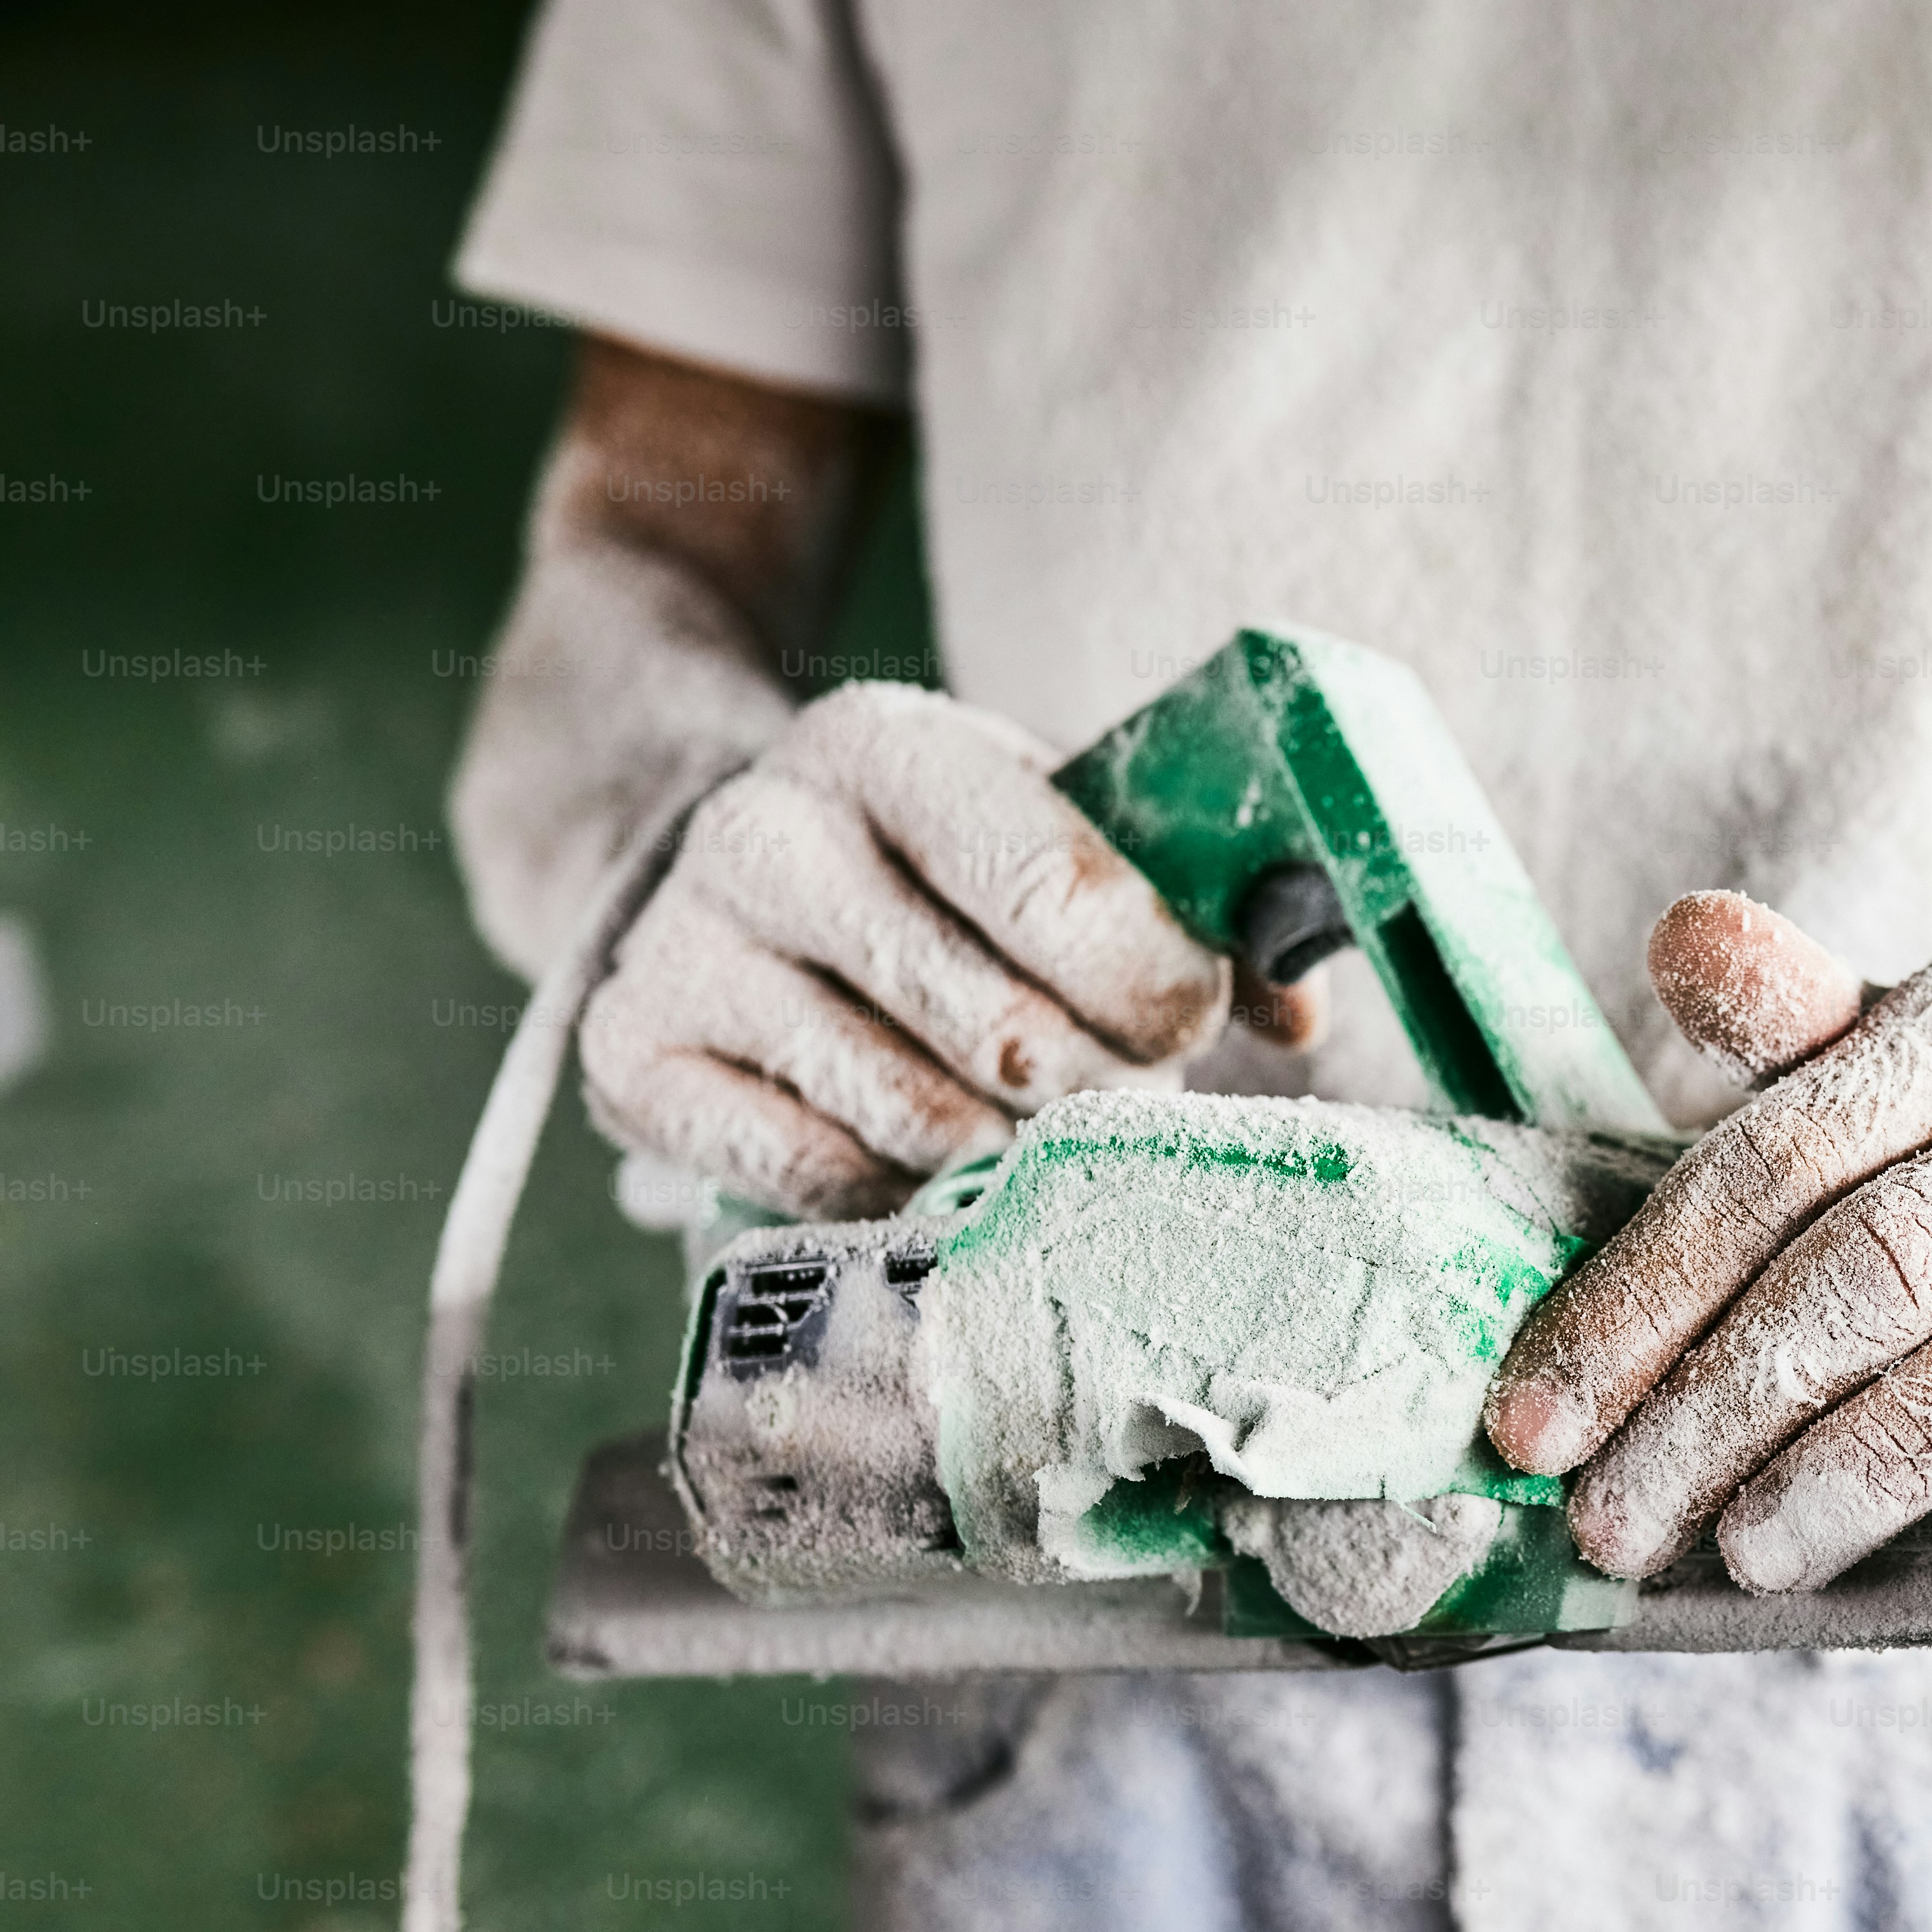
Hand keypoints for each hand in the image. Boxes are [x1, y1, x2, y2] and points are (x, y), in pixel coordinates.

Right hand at [580, 683, 1290, 1217]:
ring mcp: (682, 946)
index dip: (1156, 981)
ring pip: (919, 1118)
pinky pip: (822, 1179)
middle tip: (1111, 1081)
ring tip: (1020, 1113)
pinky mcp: (631, 1057)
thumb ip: (1187, 908)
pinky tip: (919, 1143)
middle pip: (1004, 1029)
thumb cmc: (934, 867)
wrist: (714, 878)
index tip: (1190, 1018)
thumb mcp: (1049, 835)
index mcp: (886, 745)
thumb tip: (1300, 1006)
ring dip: (1007, 1146)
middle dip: (1097, 1081)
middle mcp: (766, 833)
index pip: (1055, 886)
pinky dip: (900, 1185)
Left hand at [1485, 893, 1931, 1616]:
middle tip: (1619, 1528)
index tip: (1534, 1429)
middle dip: (1731, 1406)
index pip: (1786, 1154)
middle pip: (1896, 1254)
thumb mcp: (1926, 1051)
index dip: (1646, 1295)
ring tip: (1757, 1562)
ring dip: (1881, 1464)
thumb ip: (1801, 1029)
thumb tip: (1682, 939)